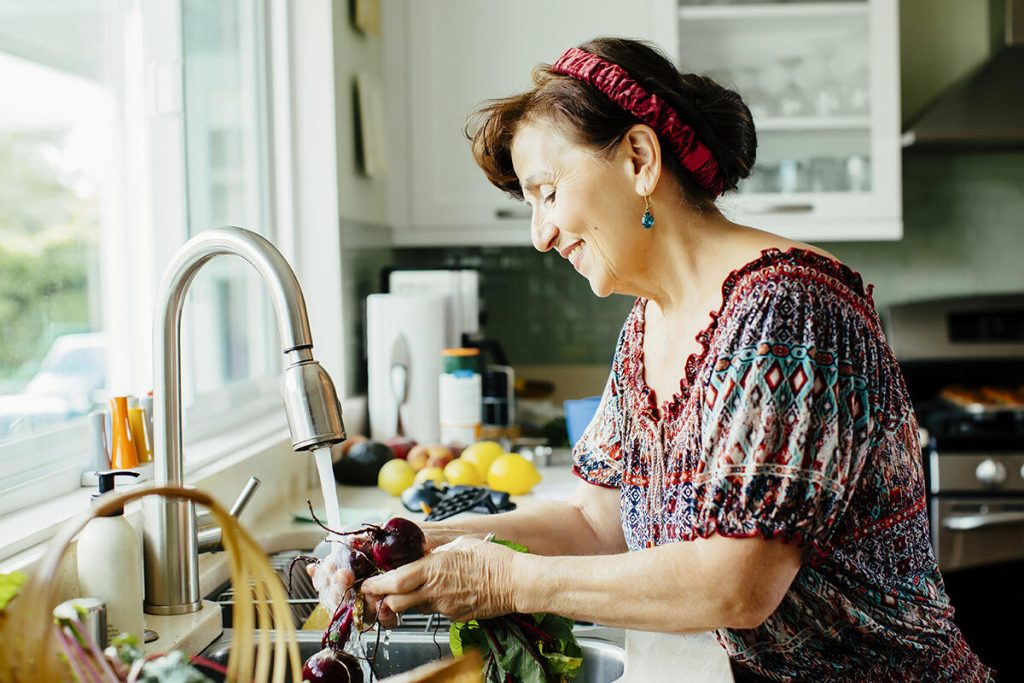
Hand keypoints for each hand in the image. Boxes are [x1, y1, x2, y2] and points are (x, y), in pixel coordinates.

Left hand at [361, 536, 519, 622]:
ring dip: (408, 601)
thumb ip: (437, 551)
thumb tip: (425, 554)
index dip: (376, 586)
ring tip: (412, 590)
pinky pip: (435, 610)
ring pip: (414, 608)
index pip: (394, 582)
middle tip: (380, 594)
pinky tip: (443, 592)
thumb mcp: (460, 544)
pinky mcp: (455, 616)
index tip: (367, 585)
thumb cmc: (493, 559)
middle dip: (384, 601)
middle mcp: (435, 591)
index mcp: (433, 569)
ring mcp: (445, 607)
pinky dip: (431, 603)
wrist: (516, 583)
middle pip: (396, 604)